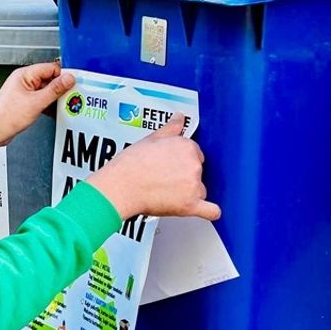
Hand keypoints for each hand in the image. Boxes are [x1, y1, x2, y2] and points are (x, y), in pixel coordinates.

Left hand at [0, 62, 74, 159]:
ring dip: (54, 98)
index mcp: (24, 75)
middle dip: (59, 89)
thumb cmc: (7, 117)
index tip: (72, 85)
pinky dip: (47, 104)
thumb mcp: (36, 102)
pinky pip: (40, 99)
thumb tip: (68, 78)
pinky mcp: (24, 101)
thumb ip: (55, 89)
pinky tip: (51, 112)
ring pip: (45, 90)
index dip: (63, 76)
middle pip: (49, 79)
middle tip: (69, 97)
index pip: (50, 68)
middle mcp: (23, 80)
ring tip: (61, 106)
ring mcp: (23, 91)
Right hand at [87, 116, 219, 220]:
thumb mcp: (151, 138)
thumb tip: (179, 118)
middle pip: (198, 171)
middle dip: (185, 175)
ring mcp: (193, 185)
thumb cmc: (131, 165)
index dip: (181, 160)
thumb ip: (171, 128)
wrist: (121, 186)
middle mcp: (194, 165)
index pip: (194, 153)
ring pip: (201, 190)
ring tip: (168, 194)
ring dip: (190, 192)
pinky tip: (206, 210)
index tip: (171, 165)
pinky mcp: (190, 205)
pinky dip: (209, 211)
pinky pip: (210, 211)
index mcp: (186, 146)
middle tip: (165, 179)